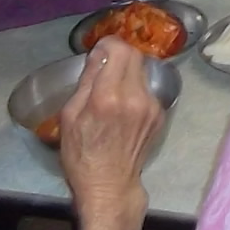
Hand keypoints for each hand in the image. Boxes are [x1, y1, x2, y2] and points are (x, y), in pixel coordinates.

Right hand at [60, 37, 164, 229]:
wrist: (110, 186)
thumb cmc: (81, 154)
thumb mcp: (70, 116)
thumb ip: (87, 81)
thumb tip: (98, 54)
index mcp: (108, 97)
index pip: (119, 50)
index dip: (108, 44)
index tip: (98, 51)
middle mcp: (135, 97)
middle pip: (135, 55)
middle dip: (119, 54)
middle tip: (104, 64)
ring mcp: (151, 106)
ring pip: (142, 71)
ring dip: (127, 72)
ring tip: (112, 89)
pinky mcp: (159, 114)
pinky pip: (146, 89)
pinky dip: (134, 89)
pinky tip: (123, 106)